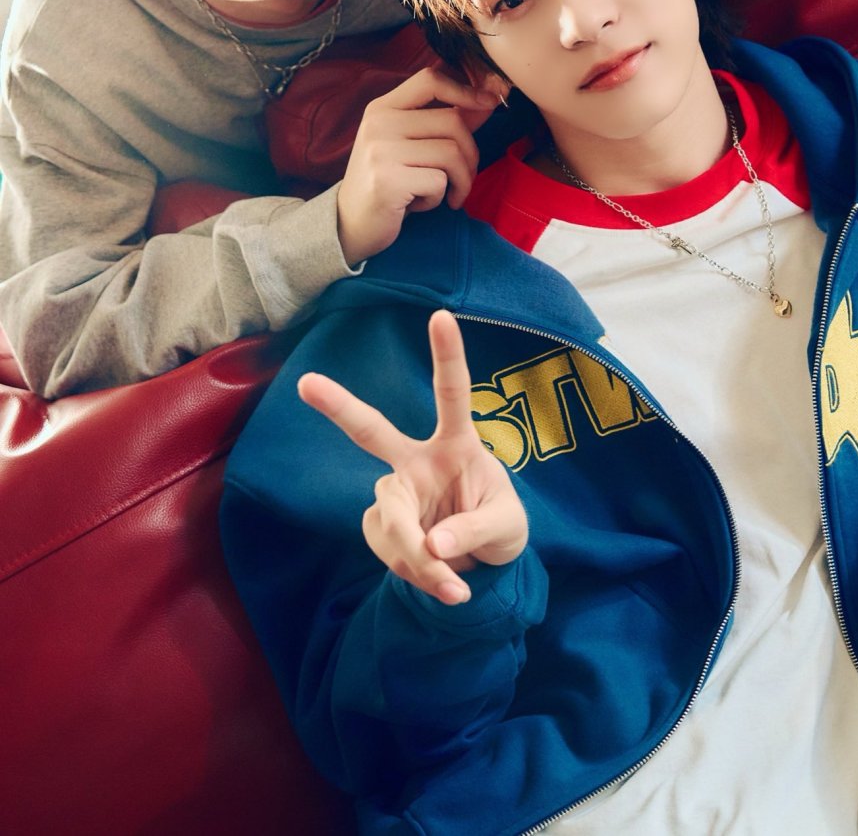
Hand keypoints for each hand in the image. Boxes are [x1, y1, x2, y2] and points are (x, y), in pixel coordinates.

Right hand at [298, 309, 527, 604]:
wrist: (483, 566)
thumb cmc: (501, 527)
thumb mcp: (508, 529)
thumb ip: (474, 532)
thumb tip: (432, 545)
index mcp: (458, 444)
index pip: (451, 394)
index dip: (446, 355)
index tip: (441, 315)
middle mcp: (419, 460)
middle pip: (372, 431)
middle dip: (338, 406)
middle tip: (306, 382)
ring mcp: (396, 491)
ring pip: (389, 519)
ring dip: (418, 559)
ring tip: (453, 586)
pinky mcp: (381, 523)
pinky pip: (387, 548)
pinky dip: (414, 573)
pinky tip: (437, 581)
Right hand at [336, 66, 503, 266]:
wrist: (350, 223)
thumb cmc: (389, 182)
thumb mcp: (412, 145)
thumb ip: (448, 121)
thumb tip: (492, 97)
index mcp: (382, 108)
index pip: (430, 80)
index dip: (466, 89)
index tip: (490, 102)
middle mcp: (379, 123)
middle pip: (453, 121)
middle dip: (471, 154)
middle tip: (463, 179)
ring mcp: (380, 151)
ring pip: (452, 153)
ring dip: (461, 180)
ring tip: (447, 194)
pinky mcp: (387, 181)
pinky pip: (439, 182)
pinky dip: (440, 198)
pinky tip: (420, 204)